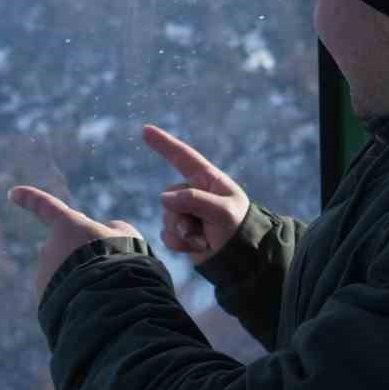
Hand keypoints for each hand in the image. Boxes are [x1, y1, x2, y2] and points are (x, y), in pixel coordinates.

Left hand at [8, 186, 142, 303]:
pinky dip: (77, 301)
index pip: (46, 207)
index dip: (31, 199)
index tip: (13, 193)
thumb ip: (116, 229)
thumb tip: (108, 231)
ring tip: (106, 291)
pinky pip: (64, 298)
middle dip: (82, 260)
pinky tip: (96, 306)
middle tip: (107, 270)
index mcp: (67, 226)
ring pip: (66, 279)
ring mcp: (44, 277)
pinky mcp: (45, 302)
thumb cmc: (119, 262)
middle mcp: (50, 249)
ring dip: (82, 282)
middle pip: (67, 252)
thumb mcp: (128, 238)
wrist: (106, 300)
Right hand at [142, 124, 249, 264]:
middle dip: (181, 216)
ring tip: (205, 240)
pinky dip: (179, 243)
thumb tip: (163, 198)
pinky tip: (198, 247)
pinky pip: (167, 234)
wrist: (243, 259)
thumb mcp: (221, 211)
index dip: (164, 143)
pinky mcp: (183, 232)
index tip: (145, 130)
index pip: (183, 157)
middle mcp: (196, 193)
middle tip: (205, 230)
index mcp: (209, 180)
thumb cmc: (239, 230)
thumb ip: (193, 200)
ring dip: (183, 233)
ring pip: (166, 218)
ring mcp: (188, 213)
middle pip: (169, 197)